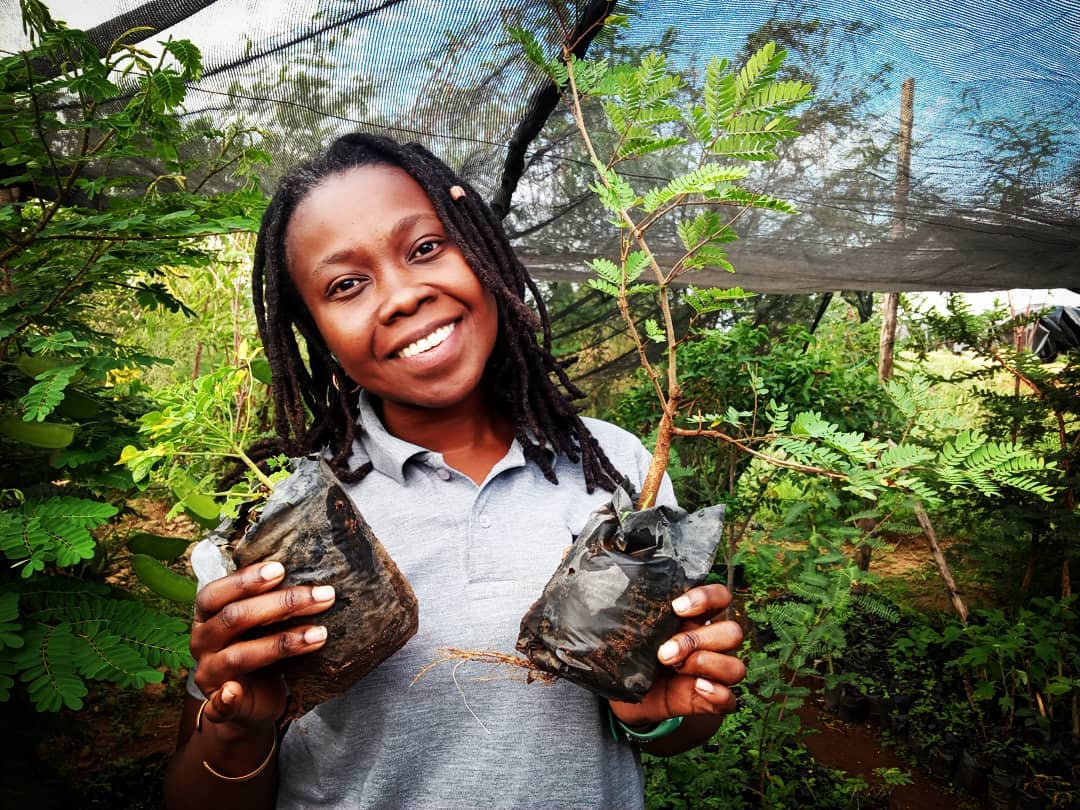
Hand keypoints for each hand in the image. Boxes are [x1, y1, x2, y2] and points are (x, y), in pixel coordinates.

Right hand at [189, 561, 335, 736]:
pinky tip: (234, 692)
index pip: (215, 593)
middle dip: (283, 604)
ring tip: (320, 634)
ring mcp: (209, 674)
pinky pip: (218, 705)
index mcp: (207, 616)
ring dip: (283, 643)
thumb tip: (316, 577)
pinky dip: (225, 699)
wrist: (251, 701)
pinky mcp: (218, 706)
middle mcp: (202, 642)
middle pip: (235, 618)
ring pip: (239, 655)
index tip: (281, 569)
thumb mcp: (260, 623)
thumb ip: (272, 601)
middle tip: (324, 595)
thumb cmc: (257, 647)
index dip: (245, 581)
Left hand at [608, 583, 744, 726]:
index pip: (720, 596)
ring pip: (736, 666)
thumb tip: (599, 592)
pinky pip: (730, 699)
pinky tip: (695, 688)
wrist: (627, 696)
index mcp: (695, 618)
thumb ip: (631, 612)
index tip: (677, 607)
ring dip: (706, 665)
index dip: (707, 597)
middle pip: (732, 632)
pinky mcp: (711, 700)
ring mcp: (715, 672)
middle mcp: (711, 642)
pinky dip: (716, 694)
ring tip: (676, 669)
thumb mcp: (630, 631)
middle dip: (697, 640)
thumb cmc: (632, 654)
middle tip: (664, 652)